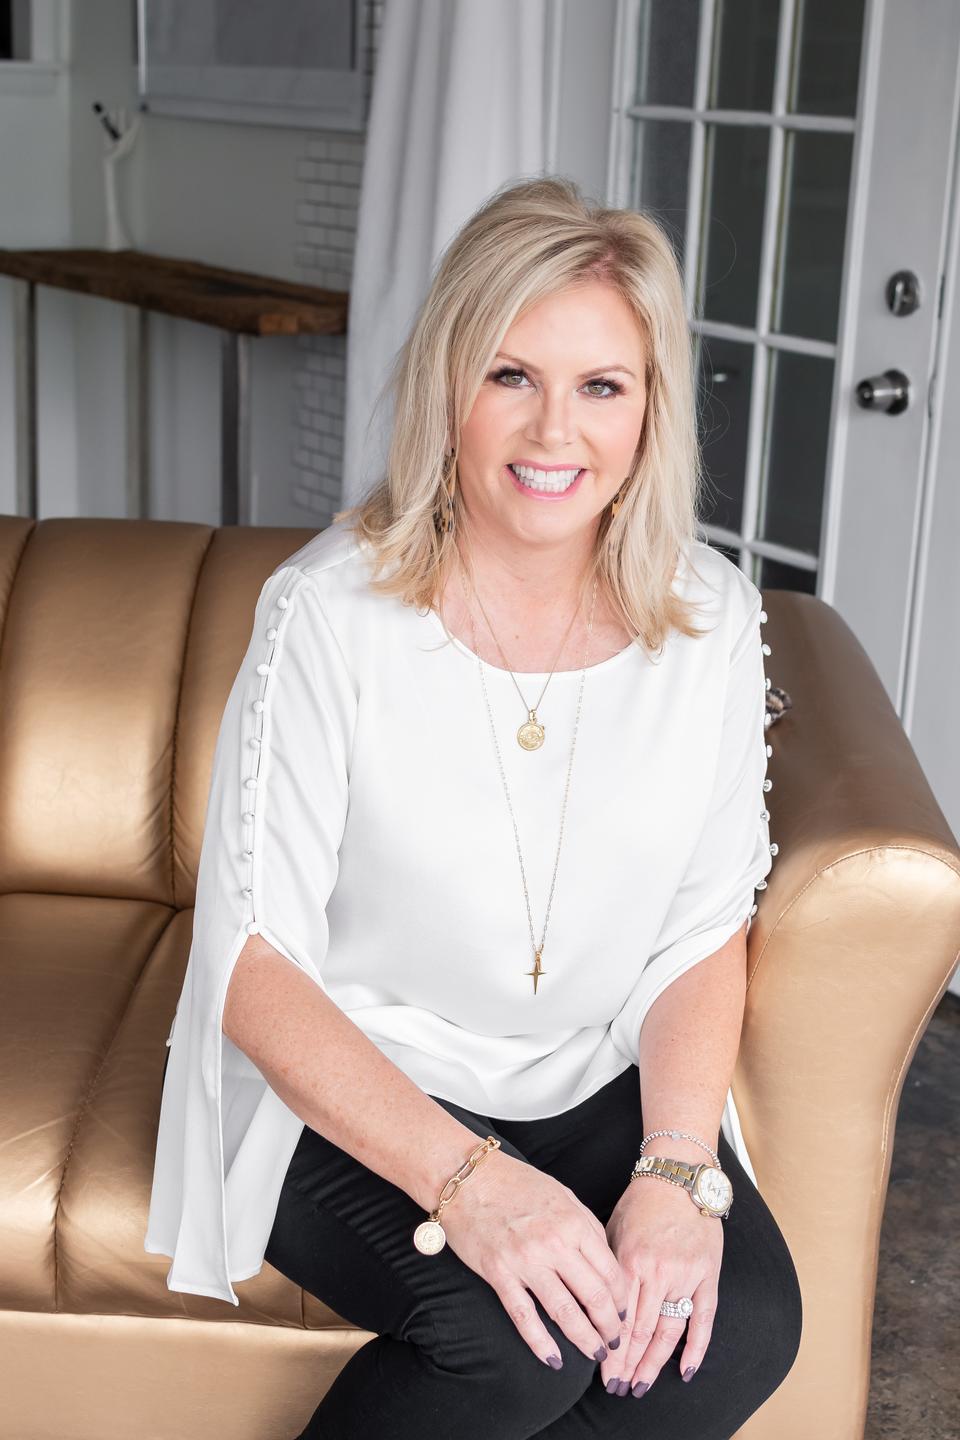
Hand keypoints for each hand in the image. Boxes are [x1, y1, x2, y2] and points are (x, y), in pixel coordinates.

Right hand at [440, 1147, 630, 1368]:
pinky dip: (541, 1343)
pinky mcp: (499, 1273)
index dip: (621, 1300)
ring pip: (564, 1313)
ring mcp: (525, 1261)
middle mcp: (554, 1243)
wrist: (467, 1178)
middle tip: (615, 1343)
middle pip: (594, 1297)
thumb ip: (586, 1226)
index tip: (624, 1313)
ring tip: (596, 1355)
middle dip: (610, 1326)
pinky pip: (524, 1316)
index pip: (610, 1272)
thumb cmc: (516, 1184)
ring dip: (585, 1340)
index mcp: (574, 1223)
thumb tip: (606, 1263)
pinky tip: (554, 1360)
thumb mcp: (562, 1195)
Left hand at [601, 1173, 722, 1395]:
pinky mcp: (708, 1275)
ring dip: (654, 1363)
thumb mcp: (613, 1230)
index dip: (611, 1351)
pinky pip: (704, 1319)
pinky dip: (696, 1348)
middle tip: (617, 1389)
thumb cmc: (640, 1202)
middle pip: (641, 1331)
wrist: (678, 1177)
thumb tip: (595, 1305)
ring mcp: (685, 1276)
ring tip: (642, 1385)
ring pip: (669, 1331)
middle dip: (627, 1365)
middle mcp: (658, 1273)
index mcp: (630, 1261)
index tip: (603, 1375)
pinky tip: (687, 1371)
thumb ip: (608, 1269)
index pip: (618, 1319)